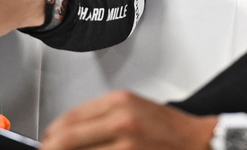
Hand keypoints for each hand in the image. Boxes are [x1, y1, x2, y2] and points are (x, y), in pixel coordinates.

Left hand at [41, 91, 217, 149]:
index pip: (70, 119)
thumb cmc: (168, 127)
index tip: (46, 142)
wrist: (200, 141)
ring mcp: (127, 144)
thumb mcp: (133, 108)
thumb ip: (101, 116)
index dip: (52, 135)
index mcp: (120, 101)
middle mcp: (122, 120)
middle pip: (67, 140)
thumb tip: (68, 132)